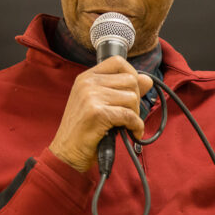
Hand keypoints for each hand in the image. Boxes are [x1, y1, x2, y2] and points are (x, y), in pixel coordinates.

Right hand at [48, 57, 154, 171]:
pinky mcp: (97, 113)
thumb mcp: (101, 104)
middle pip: (130, 80)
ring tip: (124, 124)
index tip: (132, 92)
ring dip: (134, 114)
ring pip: (132, 98)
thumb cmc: (84, 130)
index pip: (117, 62)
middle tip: (127, 115)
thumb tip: (147, 80)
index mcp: (86, 77)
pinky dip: (136, 126)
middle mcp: (87, 83)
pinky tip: (132, 133)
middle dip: (135, 100)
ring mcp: (91, 96)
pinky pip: (130, 115)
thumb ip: (123, 89)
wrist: (67, 153)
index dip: (132, 75)